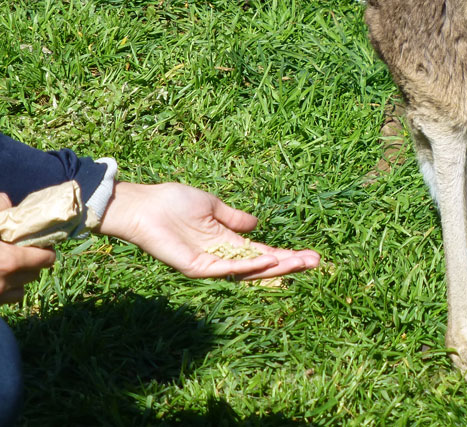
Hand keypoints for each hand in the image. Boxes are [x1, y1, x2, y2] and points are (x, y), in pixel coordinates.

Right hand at [0, 192, 56, 302]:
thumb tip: (6, 199)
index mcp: (9, 260)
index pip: (46, 259)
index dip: (43, 250)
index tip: (36, 244)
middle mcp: (5, 282)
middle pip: (36, 273)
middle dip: (32, 263)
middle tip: (21, 252)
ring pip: (22, 288)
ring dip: (20, 278)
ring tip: (8, 265)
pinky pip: (7, 299)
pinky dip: (6, 291)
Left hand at [97, 182, 320, 279]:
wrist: (143, 205)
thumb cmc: (172, 202)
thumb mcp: (213, 206)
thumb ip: (234, 218)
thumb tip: (256, 225)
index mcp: (226, 242)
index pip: (262, 252)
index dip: (285, 254)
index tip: (310, 255)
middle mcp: (221, 257)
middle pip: (261, 265)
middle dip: (289, 264)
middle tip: (315, 262)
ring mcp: (209, 264)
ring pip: (249, 271)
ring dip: (276, 267)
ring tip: (300, 262)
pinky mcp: (196, 267)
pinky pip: (227, 270)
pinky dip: (250, 265)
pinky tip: (270, 259)